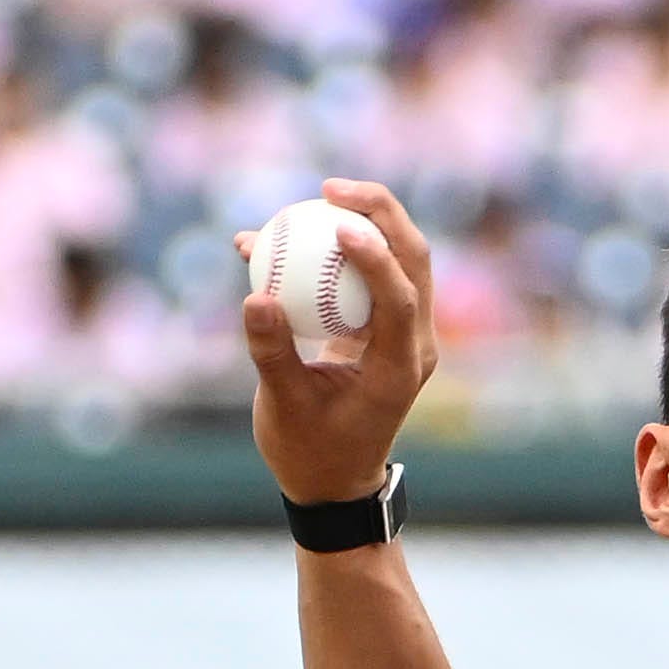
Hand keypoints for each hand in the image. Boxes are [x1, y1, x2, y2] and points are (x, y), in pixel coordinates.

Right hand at [244, 176, 442, 500]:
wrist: (333, 481)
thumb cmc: (310, 451)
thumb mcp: (284, 408)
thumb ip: (272, 354)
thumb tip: (255, 298)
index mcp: (400, 368)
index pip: (400, 297)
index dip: (375, 255)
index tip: (337, 224)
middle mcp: (413, 344)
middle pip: (413, 259)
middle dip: (380, 213)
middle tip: (331, 188)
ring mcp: (402, 333)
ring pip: (397, 258)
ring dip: (364, 220)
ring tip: (320, 194)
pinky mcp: (380, 326)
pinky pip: (365, 274)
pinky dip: (334, 249)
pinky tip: (281, 233)